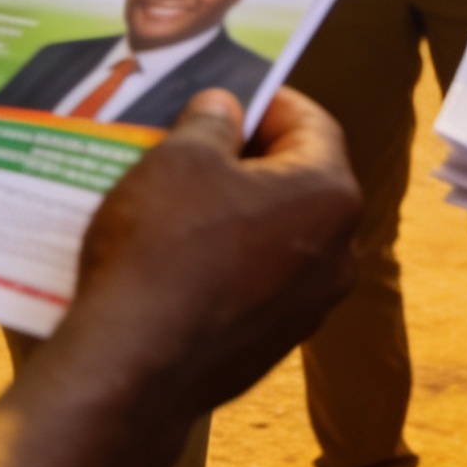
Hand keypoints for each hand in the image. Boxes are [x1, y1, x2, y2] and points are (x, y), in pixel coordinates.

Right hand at [56, 88, 360, 429]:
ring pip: (275, 232)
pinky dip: (226, 257)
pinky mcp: (271, 346)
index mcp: (330, 197)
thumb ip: (212, 120)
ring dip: (234, 207)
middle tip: (192, 141)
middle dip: (247, 155)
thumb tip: (226, 109)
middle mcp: (336, 256)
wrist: (130, 369)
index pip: (312, 123)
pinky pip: (255, 280)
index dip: (265, 100)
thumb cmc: (163, 247)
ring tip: (176, 193)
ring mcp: (306, 309)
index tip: (224, 96)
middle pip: (297, 179)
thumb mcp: (180, 156)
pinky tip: (175, 252)